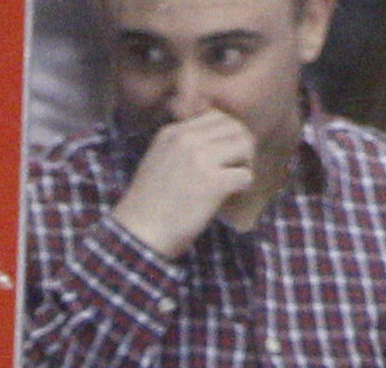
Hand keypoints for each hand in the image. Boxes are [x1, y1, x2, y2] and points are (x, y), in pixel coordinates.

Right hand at [113, 109, 254, 257]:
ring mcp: (201, 159)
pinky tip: (231, 196)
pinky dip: (243, 186)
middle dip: (242, 146)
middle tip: (237, 167)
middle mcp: (187, 139)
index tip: (225, 154)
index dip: (227, 134)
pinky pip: (245, 175)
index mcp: (172, 132)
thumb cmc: (147, 205)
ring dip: (246, 163)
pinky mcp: (213, 183)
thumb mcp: (157, 160)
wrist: (139, 232)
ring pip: (244, 145)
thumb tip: (213, 144)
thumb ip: (181, 147)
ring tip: (235, 181)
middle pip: (234, 127)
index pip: (215, 116)